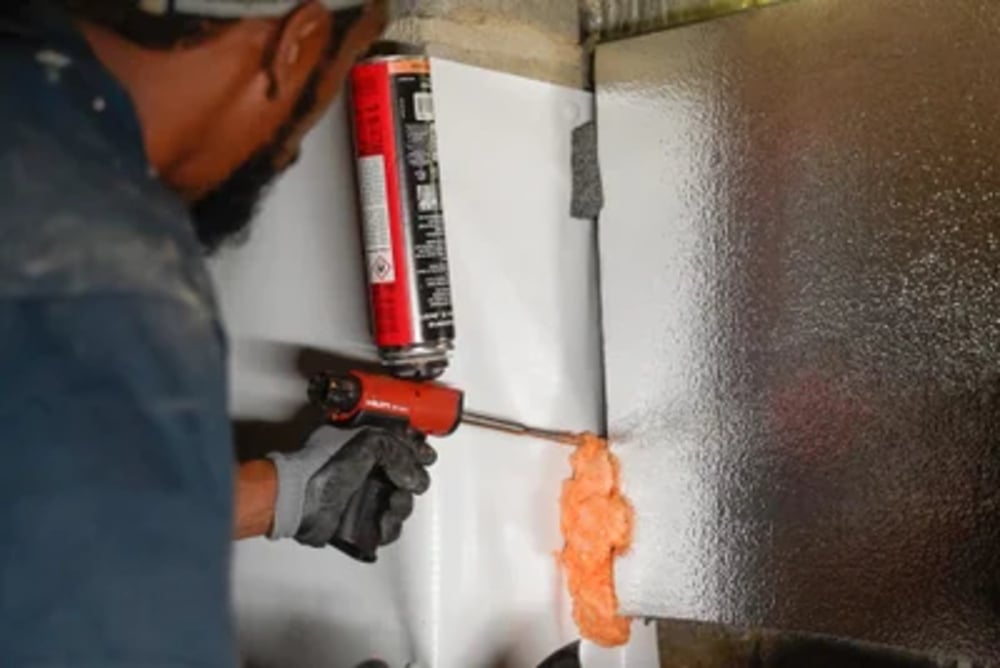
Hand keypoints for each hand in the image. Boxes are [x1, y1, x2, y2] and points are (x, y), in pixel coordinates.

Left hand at [268, 426, 435, 547]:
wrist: (298, 502)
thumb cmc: (319, 468)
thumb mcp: (368, 444)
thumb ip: (398, 451)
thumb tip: (413, 470)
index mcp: (366, 440)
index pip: (403, 440)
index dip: (417, 448)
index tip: (423, 456)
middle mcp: (366, 465)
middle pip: (408, 473)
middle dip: (413, 480)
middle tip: (406, 482)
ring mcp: (364, 492)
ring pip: (401, 501)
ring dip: (401, 505)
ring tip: (390, 505)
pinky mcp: (361, 517)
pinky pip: (388, 525)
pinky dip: (389, 526)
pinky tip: (381, 521)